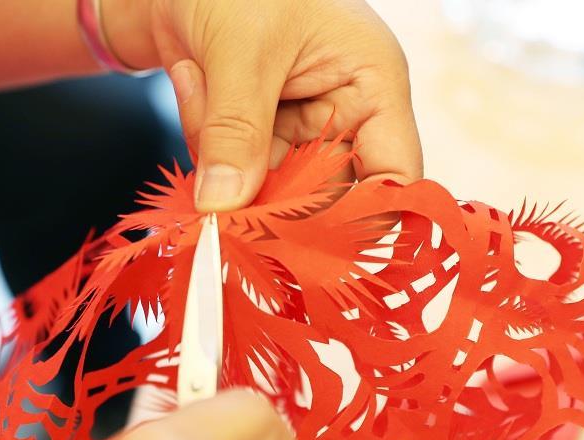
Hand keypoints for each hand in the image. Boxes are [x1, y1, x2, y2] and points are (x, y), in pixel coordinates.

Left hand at [104, 0, 421, 210]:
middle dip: (269, 190)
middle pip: (325, 196)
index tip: (311, 244)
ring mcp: (296, 126)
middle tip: (222, 181)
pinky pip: (231, 170)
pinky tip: (189, 75)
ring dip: (221, 151)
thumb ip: (237, 133)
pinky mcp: (255, 134)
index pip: (394, 175)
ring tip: (197, 77)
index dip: (365, 219)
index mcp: (371, 83)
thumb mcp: (240, 51)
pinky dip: (201, 136)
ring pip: (267, 187)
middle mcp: (341, 112)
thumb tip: (225, 208)